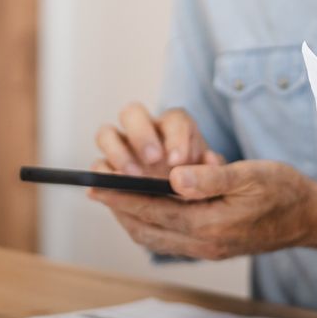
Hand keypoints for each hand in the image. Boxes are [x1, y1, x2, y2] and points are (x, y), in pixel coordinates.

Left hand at [89, 160, 316, 260]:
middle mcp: (205, 243)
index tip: (97, 185)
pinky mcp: (212, 246)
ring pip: (155, 238)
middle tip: (95, 189)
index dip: (122, 198)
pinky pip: (170, 239)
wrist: (309, 217)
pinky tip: (145, 208)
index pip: (154, 212)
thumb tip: (172, 178)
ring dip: (131, 218)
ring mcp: (208, 248)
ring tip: (112, 198)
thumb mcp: (250, 175)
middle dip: (119, 209)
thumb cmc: (283, 190)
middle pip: (147, 230)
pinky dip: (150, 224)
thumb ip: (210, 178)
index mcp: (212, 225)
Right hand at [94, 104, 221, 179]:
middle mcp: (145, 131)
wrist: (189, 203)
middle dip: (141, 135)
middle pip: (132, 113)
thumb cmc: (203, 186)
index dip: (175, 136)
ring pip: (106, 134)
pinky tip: (115, 191)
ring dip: (117, 153)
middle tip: (153, 160)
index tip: (178, 161)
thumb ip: (215, 171)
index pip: (174, 119)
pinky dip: (103, 176)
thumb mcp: (218, 179)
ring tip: (132, 177)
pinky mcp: (108, 170)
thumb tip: (210, 161)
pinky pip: (98, 166)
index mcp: (175, 127)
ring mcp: (122, 149)